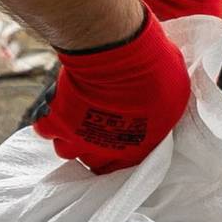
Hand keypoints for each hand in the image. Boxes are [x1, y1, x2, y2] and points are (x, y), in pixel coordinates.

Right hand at [31, 18, 191, 170]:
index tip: (119, 138)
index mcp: (136, 151)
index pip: (124, 168)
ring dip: (71, 137)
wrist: (118, 53)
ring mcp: (76, 139)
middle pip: (93, 163)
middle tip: (97, 126)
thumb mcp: (176, 92)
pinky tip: (58, 106)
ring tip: (77, 118)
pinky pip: (45, 129)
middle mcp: (103, 151)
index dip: (120, 154)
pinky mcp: (54, 121)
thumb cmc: (154, 70)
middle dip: (94, 148)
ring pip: (66, 150)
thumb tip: (166, 101)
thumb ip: (165, 107)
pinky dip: (50, 120)